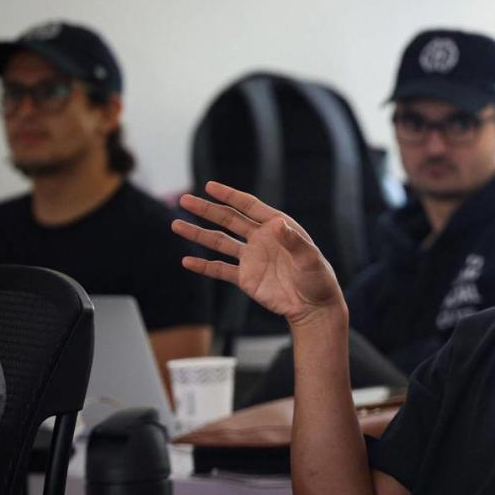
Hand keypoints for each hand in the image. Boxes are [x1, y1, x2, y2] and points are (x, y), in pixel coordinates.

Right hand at [172, 181, 344, 326]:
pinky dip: (204, 266)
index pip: (249, 207)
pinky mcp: (245, 278)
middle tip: (184, 200)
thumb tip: (278, 225)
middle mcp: (261, 239)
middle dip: (206, 210)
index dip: (229, 196)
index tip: (209, 186)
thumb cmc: (318, 280)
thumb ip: (294, 242)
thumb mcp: (311, 259)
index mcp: (277, 227)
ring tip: (176, 224)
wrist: (313, 307)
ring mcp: (251, 258)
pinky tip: (187, 262)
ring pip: (219, 242)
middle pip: (228, 220)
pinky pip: (220, 269)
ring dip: (198, 234)